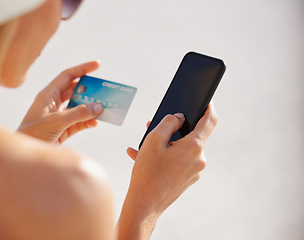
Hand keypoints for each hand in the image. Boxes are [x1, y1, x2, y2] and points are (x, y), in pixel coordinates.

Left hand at [18, 61, 103, 143]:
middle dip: (89, 90)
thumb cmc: (34, 134)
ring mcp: (58, 117)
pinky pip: (78, 123)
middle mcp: (53, 104)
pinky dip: (87, 122)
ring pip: (78, 108)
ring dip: (90, 108)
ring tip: (105, 107)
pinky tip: (96, 123)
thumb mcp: (57, 122)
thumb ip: (79, 113)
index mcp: (48, 95)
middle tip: (104, 90)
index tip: (97, 65)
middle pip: (75, 91)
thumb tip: (99, 107)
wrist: (25, 158)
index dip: (82, 69)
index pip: (67, 76)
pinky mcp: (62, 130)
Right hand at [117, 103, 217, 238]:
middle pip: (191, 136)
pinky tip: (145, 159)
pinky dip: (165, 157)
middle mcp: (199, 159)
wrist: (144, 205)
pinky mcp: (187, 179)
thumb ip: (168, 122)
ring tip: (143, 146)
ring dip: (165, 144)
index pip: (209, 121)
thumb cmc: (147, 172)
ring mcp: (194, 171)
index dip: (208, 107)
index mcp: (194, 147)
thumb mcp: (153, 140)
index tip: (205, 100)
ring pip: (181, 149)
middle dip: (174, 129)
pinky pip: (178, 162)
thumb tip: (179, 117)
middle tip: (155, 126)